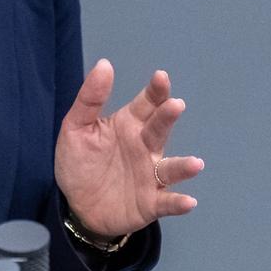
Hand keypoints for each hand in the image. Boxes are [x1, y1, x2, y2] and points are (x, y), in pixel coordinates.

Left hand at [55, 58, 203, 238]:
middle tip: (175, 106)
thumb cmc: (80, 163)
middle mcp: (145, 147)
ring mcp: (150, 175)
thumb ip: (90, 98)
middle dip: (168, 117)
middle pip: (160, 129)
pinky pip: (166, 202)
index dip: (155, 91)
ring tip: (195, 164)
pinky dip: (178, 202)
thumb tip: (105, 64)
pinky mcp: (150, 202)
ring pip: (170, 168)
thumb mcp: (76, 128)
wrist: (76, 206)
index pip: (147, 104)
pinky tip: (188, 201)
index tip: (161, 77)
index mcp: (129, 125)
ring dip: (183, 166)